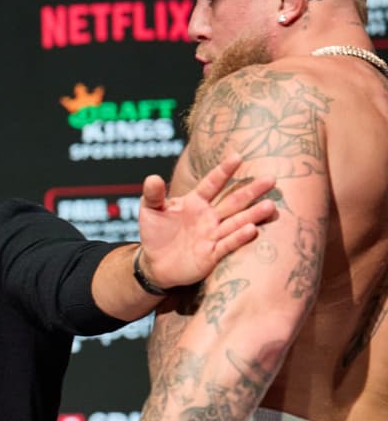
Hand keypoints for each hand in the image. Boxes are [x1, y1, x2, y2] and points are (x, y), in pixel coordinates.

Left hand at [137, 153, 276, 287]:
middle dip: (251, 190)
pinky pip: (228, 244)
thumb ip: (153, 195)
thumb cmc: (154, 233)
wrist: (155, 264)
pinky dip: (239, 237)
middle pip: (233, 201)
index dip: (224, 171)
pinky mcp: (213, 254)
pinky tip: (252, 229)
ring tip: (270, 205)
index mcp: (195, 202)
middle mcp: (209, 216)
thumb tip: (152, 178)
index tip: (238, 156)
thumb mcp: (150, 211)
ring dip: (253, 214)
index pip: (212, 183)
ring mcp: (213, 234)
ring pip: (237, 222)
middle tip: (271, 179)